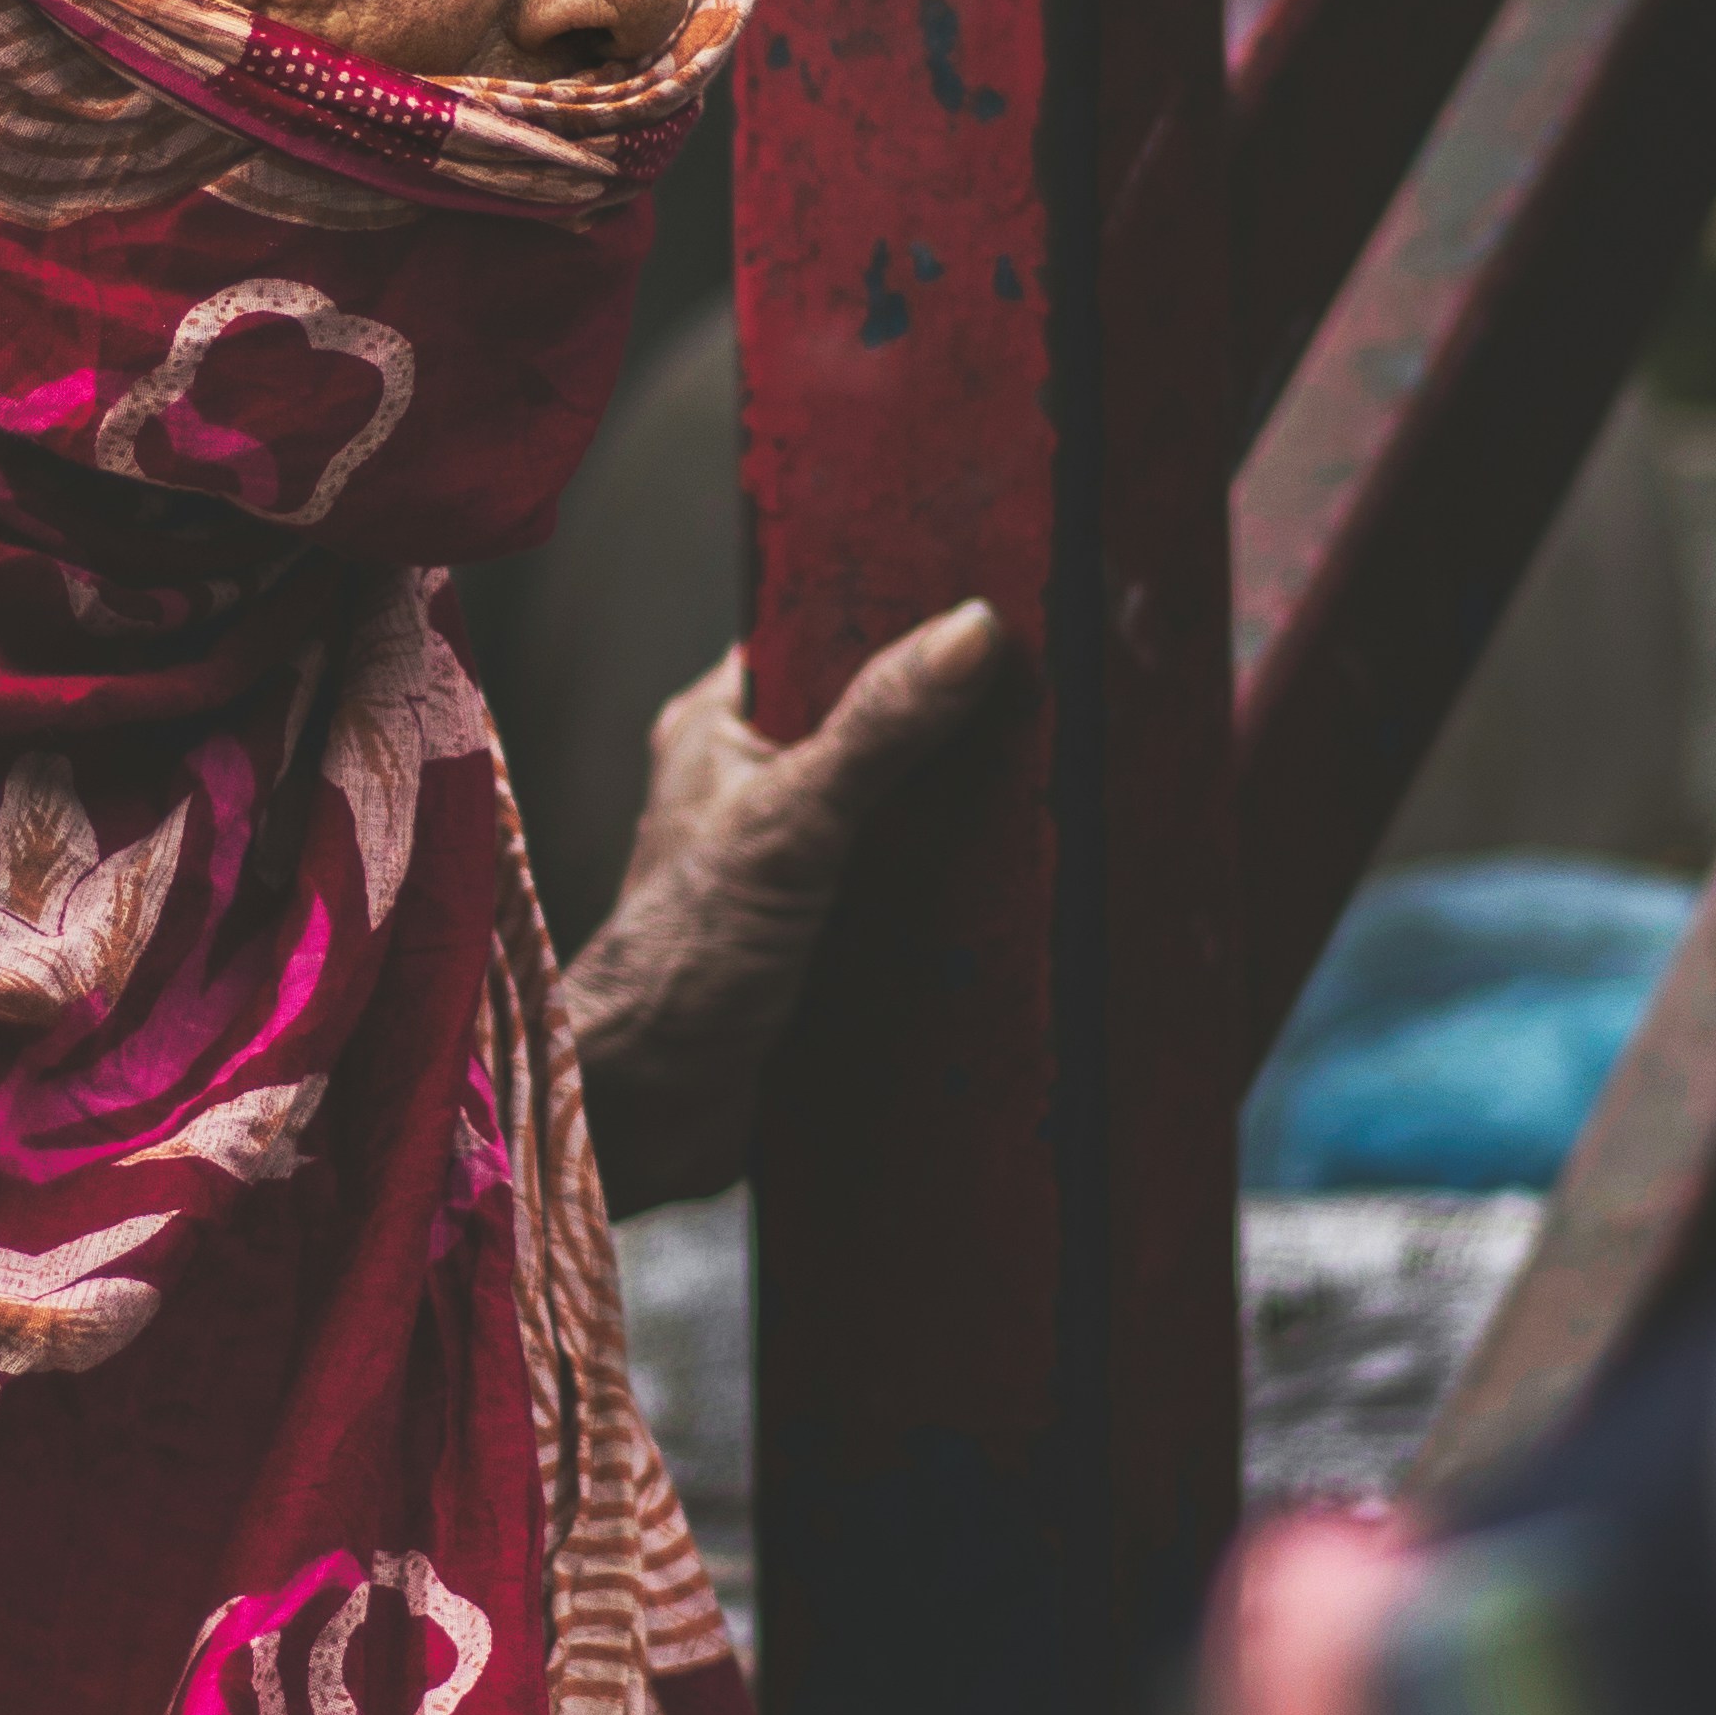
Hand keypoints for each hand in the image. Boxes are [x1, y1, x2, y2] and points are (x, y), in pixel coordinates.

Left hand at [561, 605, 1013, 1215]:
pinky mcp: (829, 938)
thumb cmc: (676, 962)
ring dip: (971, 820)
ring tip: (1070, 786)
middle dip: (960, 727)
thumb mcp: (788, 824)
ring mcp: (797, 866)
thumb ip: (876, 730)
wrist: (645, 1114)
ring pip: (905, 816)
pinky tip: (1032, 886)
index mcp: (720, 729)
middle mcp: (758, 789)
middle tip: (1059, 702)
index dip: (901, 617)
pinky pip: (911, 896)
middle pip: (880, 730)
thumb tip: (970, 632)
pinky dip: (962, 896)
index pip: (819, 637)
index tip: (1001, 601)